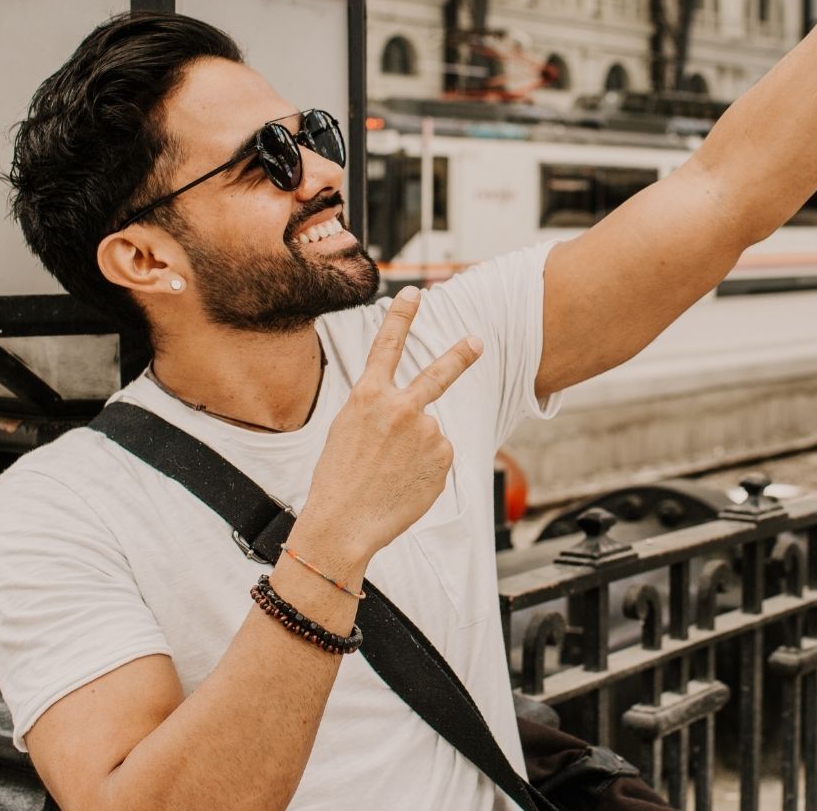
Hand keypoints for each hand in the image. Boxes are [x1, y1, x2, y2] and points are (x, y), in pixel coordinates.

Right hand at [297, 286, 482, 562]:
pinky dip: (425, 470)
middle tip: (477, 340)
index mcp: (368, 396)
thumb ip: (381, 411)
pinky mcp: (444, 458)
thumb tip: (420, 415)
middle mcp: (401, 407)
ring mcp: (427, 432)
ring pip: (430, 434)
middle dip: (460, 354)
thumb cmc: (338, 480)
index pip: (387, 345)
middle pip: (439, 373)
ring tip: (390, 474)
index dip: (402, 316)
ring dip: (416, 451)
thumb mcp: (347, 430)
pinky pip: (438, 457)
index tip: (416, 292)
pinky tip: (403, 484)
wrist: (343, 524)